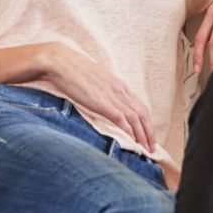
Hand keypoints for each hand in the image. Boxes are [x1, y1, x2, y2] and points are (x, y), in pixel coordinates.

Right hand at [43, 42, 158, 155]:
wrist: (60, 62)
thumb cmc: (73, 71)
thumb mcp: (95, 81)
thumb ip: (104, 91)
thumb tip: (105, 103)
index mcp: (118, 85)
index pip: (140, 106)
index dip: (147, 123)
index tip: (149, 136)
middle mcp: (119, 89)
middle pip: (143, 113)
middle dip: (149, 132)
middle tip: (152, 148)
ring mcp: (111, 95)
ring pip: (135, 118)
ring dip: (142, 135)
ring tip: (146, 149)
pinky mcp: (101, 101)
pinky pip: (121, 118)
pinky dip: (129, 131)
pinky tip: (132, 141)